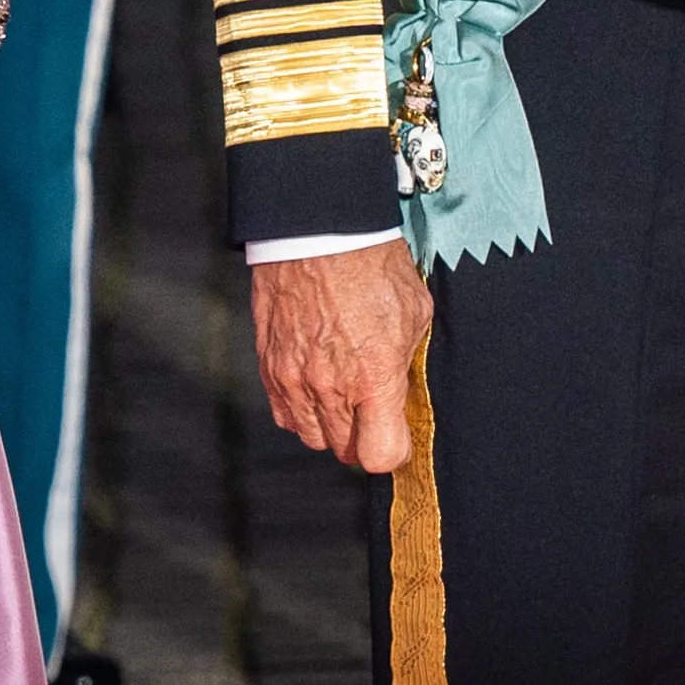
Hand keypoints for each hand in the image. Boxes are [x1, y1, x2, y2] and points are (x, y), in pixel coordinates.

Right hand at [251, 237, 431, 472]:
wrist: (319, 229)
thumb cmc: (371, 264)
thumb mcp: (415, 313)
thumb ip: (408, 363)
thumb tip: (403, 390)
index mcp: (374, 377)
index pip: (381, 455)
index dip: (394, 450)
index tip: (397, 434)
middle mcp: (330, 386)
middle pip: (346, 450)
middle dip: (364, 436)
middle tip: (372, 410)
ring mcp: (294, 378)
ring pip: (313, 436)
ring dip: (331, 426)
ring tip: (342, 398)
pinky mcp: (270, 365)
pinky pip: (285, 412)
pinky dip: (301, 409)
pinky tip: (315, 386)